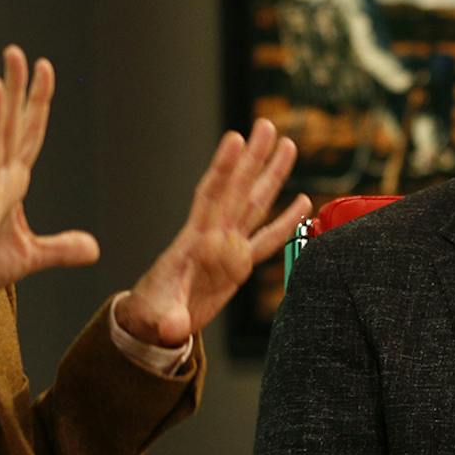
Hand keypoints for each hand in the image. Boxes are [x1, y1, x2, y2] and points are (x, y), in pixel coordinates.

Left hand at [116, 118, 310, 347]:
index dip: (223, 169)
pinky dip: (285, 220)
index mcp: (195, 243)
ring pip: (255, 204)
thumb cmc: (153, 315)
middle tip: (267, 125)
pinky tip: (302, 201)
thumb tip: (172, 330)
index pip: (212, 197)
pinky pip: (267, 238)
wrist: (153, 320)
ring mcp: (228, 248)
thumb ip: (169, 322)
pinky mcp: (239, 264)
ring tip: (287, 146)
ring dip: (270, 175)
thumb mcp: (159, 319)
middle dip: (253, 158)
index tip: (235, 139)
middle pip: (238, 190)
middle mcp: (215, 237)